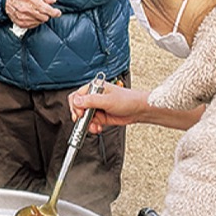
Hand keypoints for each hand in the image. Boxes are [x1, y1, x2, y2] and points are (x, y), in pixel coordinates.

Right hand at [5, 0, 59, 28]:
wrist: (7, 0)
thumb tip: (53, 0)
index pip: (44, 8)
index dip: (53, 12)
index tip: (57, 13)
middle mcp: (25, 9)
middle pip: (43, 17)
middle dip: (46, 14)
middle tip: (44, 11)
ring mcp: (22, 17)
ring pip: (39, 22)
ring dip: (40, 18)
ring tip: (36, 12)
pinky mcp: (20, 23)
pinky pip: (33, 25)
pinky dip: (35, 22)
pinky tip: (32, 16)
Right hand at [70, 83, 206, 132]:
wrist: (139, 110)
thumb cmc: (128, 100)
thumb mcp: (108, 100)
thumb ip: (91, 101)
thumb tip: (77, 101)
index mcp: (95, 88)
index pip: (77, 95)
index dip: (76, 105)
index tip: (80, 113)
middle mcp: (94, 97)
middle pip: (78, 107)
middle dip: (81, 116)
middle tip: (84, 120)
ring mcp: (97, 107)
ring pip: (84, 117)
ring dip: (87, 124)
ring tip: (94, 126)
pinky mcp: (100, 116)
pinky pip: (91, 123)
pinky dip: (92, 127)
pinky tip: (97, 128)